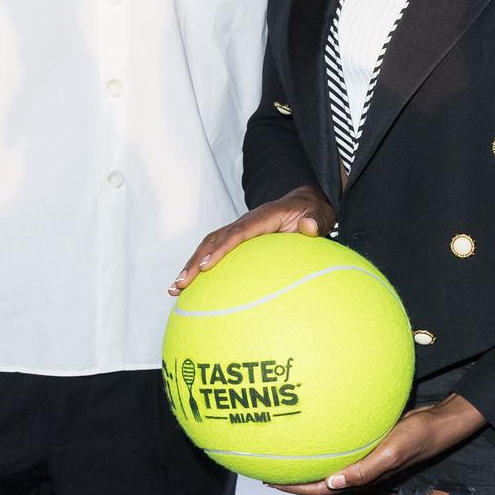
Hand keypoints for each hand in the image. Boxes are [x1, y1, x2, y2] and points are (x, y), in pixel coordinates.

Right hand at [171, 187, 335, 293]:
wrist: (305, 204)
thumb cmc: (312, 212)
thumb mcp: (319, 214)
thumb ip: (315, 220)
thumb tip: (310, 227)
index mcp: (262, 218)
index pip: (237, 233)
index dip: (221, 248)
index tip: (206, 266)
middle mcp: (245, 223)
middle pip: (214, 241)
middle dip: (195, 262)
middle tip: (181, 284)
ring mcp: (238, 231)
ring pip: (208, 247)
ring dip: (190, 267)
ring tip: (175, 290)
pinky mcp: (237, 241)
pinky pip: (215, 252)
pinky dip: (200, 268)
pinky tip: (190, 290)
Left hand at [278, 393, 485, 494]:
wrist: (435, 424)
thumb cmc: (416, 439)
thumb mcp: (391, 453)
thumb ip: (364, 470)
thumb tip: (331, 483)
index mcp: (359, 478)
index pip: (318, 489)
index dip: (293, 487)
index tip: (270, 480)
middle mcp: (356, 471)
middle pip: (317, 479)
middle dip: (292, 476)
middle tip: (267, 465)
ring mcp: (360, 458)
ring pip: (326, 463)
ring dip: (305, 460)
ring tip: (283, 450)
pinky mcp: (365, 444)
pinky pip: (337, 447)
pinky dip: (321, 443)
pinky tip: (312, 427)